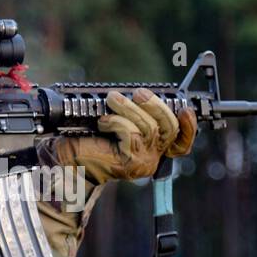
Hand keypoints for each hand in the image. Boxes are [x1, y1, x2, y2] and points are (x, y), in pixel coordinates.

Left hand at [50, 89, 196, 183]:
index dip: (189, 126)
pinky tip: (103, 122)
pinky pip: (130, 134)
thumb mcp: (118, 122)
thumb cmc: (90, 140)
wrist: (68, 161)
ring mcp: (142, 162)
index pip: (182, 142)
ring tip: (112, 98)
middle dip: (156, 105)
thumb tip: (142, 93)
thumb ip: (135, 113)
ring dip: (129, 108)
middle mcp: (152, 157)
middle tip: (138, 92)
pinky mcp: (128, 163)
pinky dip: (116, 121)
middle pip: (170, 128)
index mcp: (153, 148)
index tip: (186, 108)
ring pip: (148, 128)